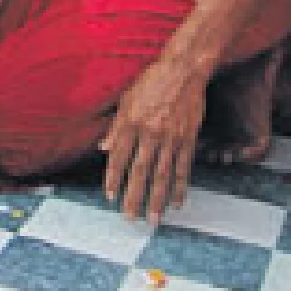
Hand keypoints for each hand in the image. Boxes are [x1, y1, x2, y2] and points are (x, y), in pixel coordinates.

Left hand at [101, 59, 207, 222]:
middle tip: (129, 219)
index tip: (109, 197)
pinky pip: (183, 169)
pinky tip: (176, 203)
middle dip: (133, 197)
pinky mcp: (188, 139)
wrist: (183, 71)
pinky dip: (180, 188)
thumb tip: (103, 149)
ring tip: (152, 219)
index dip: (113, 178)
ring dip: (156, 199)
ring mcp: (171, 138)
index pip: (119, 157)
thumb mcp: (126, 100)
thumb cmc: (151, 82)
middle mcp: (150, 132)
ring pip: (162, 175)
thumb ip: (116, 127)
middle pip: (139, 171)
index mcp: (131, 122)